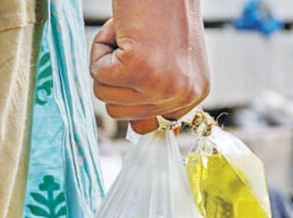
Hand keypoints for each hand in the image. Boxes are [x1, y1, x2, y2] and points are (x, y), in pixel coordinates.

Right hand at [89, 0, 209, 133]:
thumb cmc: (162, 13)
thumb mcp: (170, 62)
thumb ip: (158, 95)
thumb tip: (143, 130)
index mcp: (195, 94)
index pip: (155, 126)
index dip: (135, 100)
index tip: (136, 79)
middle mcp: (183, 96)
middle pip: (122, 115)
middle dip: (116, 79)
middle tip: (134, 47)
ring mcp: (162, 86)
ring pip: (105, 96)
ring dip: (106, 64)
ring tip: (129, 38)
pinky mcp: (139, 71)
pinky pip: (97, 76)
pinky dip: (99, 50)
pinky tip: (121, 32)